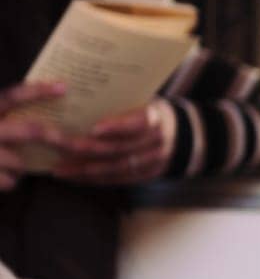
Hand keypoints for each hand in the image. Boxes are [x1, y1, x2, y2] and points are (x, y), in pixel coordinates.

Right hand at [0, 81, 70, 188]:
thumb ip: (4, 114)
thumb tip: (46, 107)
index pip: (12, 96)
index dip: (37, 91)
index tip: (63, 87)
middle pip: (29, 131)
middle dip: (57, 137)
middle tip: (74, 143)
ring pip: (20, 162)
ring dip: (22, 165)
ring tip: (14, 163)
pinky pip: (10, 181)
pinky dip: (10, 180)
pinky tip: (1, 175)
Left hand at [51, 98, 175, 185]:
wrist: (181, 133)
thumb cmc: (150, 110)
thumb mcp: (144, 100)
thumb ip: (120, 102)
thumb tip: (78, 98)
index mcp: (157, 118)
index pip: (138, 123)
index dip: (117, 127)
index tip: (94, 129)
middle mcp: (157, 142)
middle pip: (119, 149)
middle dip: (86, 150)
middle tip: (59, 147)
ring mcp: (153, 162)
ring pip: (115, 168)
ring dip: (84, 170)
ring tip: (60, 168)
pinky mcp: (147, 176)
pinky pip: (117, 180)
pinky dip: (93, 179)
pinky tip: (74, 176)